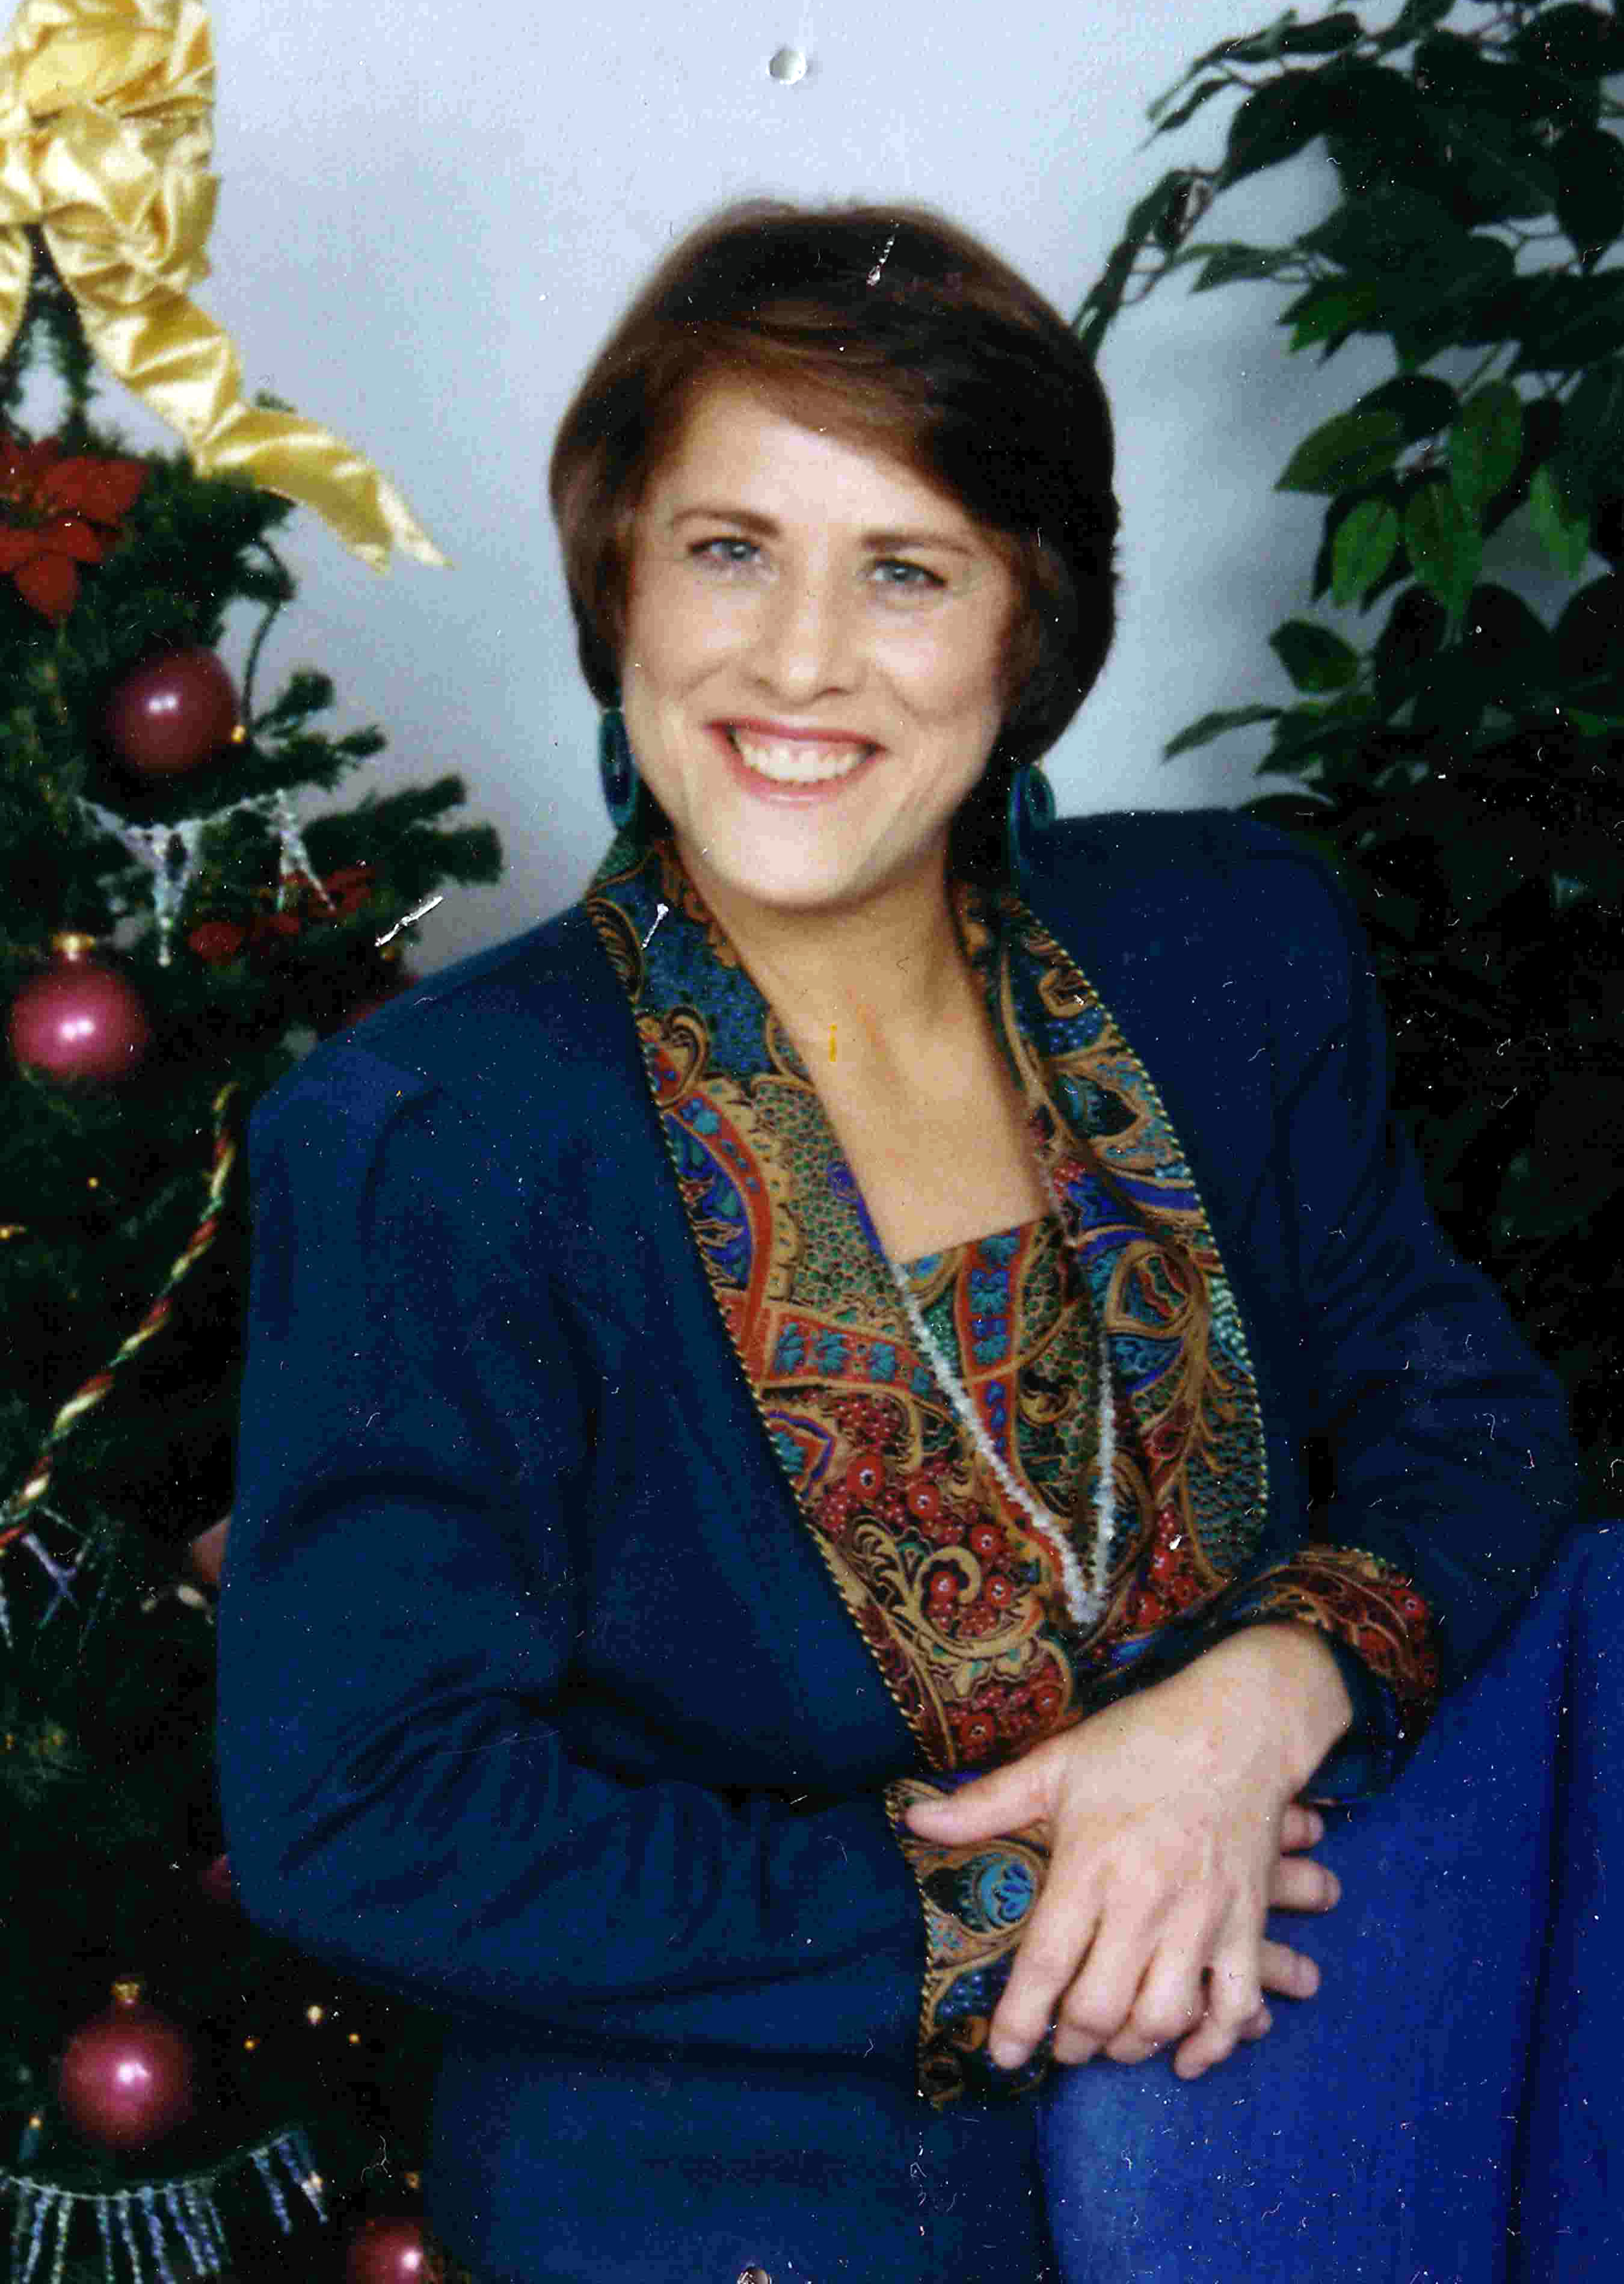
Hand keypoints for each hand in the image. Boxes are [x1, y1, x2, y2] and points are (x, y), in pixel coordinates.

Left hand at [903, 1624, 1351, 2080]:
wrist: (1239, 1724)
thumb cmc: (1141, 1742)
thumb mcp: (1056, 1764)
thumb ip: (986, 1803)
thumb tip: (916, 1820)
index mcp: (1091, 1864)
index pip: (1046, 1963)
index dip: (1020, 2019)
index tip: (1003, 2055)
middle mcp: (1145, 1900)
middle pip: (1102, 2006)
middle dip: (1074, 2042)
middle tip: (1062, 2043)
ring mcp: (1201, 1917)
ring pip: (1165, 2016)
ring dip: (1132, 2046)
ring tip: (1111, 2041)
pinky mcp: (1246, 1922)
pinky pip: (1238, 2006)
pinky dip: (1215, 2044)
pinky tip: (1185, 2056)